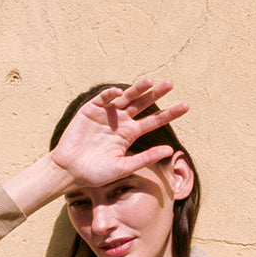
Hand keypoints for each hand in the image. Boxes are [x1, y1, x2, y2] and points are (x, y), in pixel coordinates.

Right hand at [49, 78, 188, 190]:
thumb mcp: (124, 167)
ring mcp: (105, 115)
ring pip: (125, 98)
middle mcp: (120, 121)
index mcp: (129, 134)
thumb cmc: (96, 173)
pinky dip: (110, 94)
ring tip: (150, 82)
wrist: (69, 172)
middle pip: (142, 104)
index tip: (186, 106)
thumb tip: (170, 150)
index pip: (153, 121)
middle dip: (156, 94)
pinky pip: (103, 99)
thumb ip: (145, 158)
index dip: (169, 114)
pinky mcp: (90, 111)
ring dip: (136, 89)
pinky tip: (119, 92)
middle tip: (170, 84)